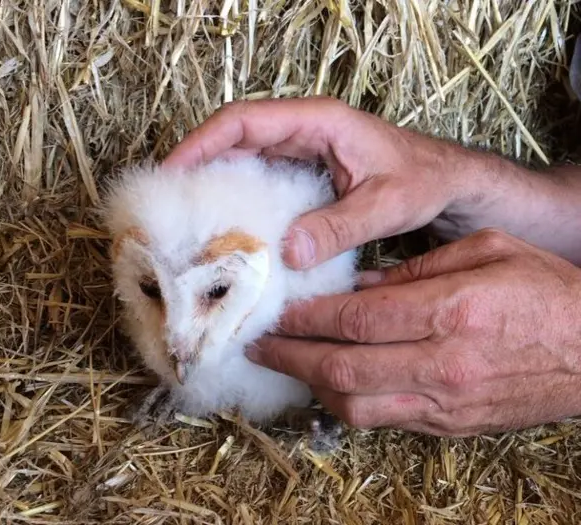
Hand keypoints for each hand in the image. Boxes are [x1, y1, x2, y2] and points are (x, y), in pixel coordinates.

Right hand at [163, 97, 484, 268]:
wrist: (446, 183)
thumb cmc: (424, 179)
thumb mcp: (388, 203)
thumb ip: (343, 225)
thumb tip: (289, 251)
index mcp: (318, 121)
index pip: (244, 120)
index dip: (202, 143)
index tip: (172, 172)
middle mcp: (303, 131)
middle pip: (233, 138)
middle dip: (197, 165)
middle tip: (169, 204)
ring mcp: (301, 152)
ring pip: (242, 159)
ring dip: (214, 184)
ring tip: (188, 220)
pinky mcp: (304, 174)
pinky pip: (260, 181)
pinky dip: (239, 200)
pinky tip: (230, 231)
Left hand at [245, 229, 580, 435]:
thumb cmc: (546, 291)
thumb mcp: (486, 252)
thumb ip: (416, 269)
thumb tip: (358, 286)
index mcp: (452, 311)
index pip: (354, 320)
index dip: (305, 317)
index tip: (276, 309)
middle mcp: (443, 364)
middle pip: (341, 368)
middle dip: (290, 355)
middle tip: (257, 341)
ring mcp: (446, 402)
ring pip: (354, 405)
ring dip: (310, 384)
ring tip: (283, 362)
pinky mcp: (451, 425)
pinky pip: (382, 420)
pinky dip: (345, 403)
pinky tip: (327, 383)